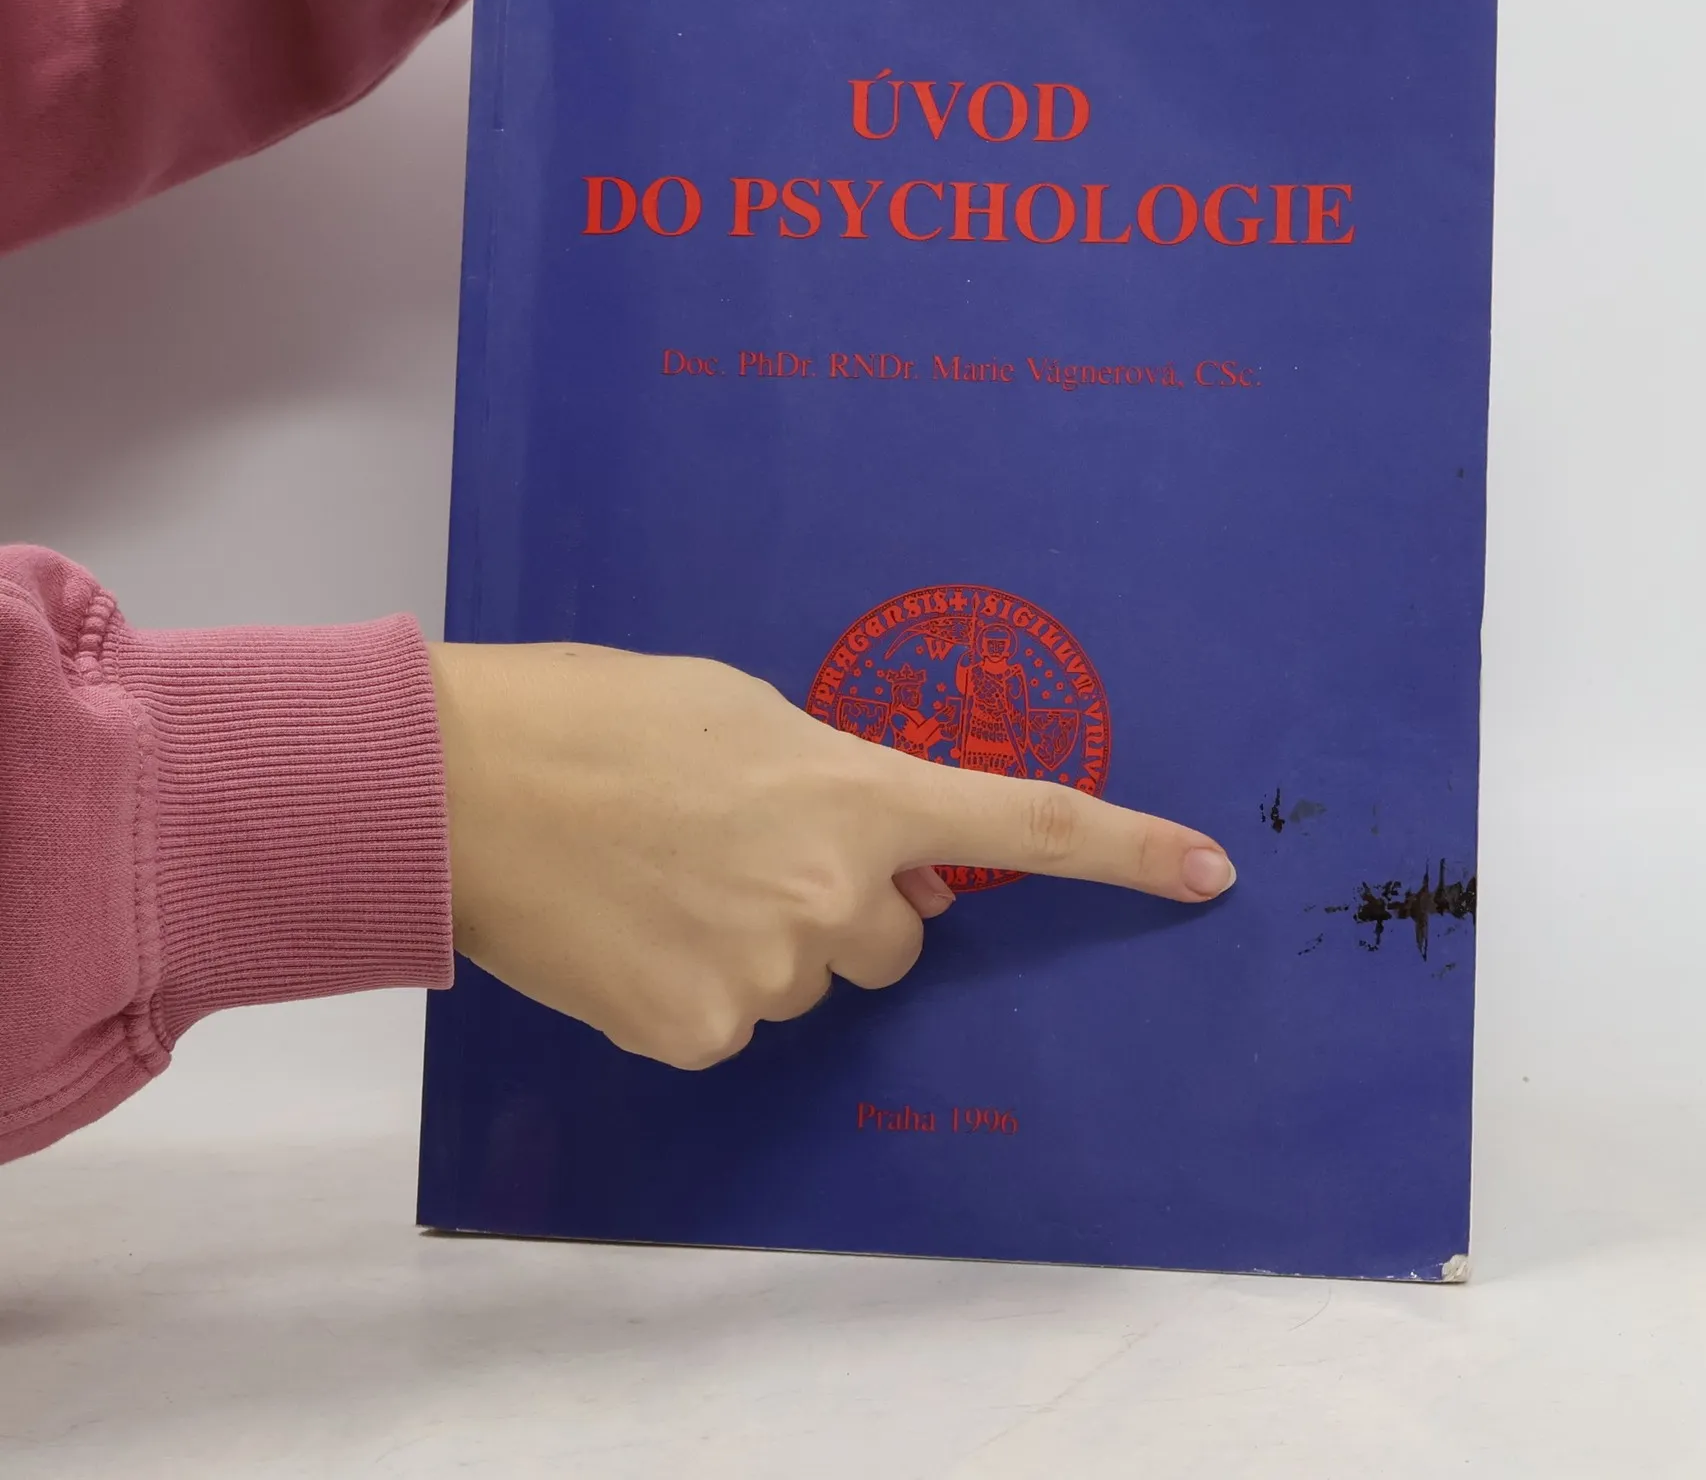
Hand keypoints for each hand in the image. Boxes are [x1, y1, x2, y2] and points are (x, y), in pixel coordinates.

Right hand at [430, 642, 1234, 1067]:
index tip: (1207, 874)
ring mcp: (770, 975)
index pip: (1023, 827)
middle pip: (899, 938)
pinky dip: (699, 984)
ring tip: (670, 879)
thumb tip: (885, 860)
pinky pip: (736, 1019)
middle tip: (750, 851)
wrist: (459, 784)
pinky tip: (633, 930)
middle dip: (852, 903)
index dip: (1126, 851)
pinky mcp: (698, 1034)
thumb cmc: (600, 715)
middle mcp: (835, 895)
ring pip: (813, 982)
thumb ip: (836, 780)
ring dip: (770, 943)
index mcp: (856, 792)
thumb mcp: (744, 710)